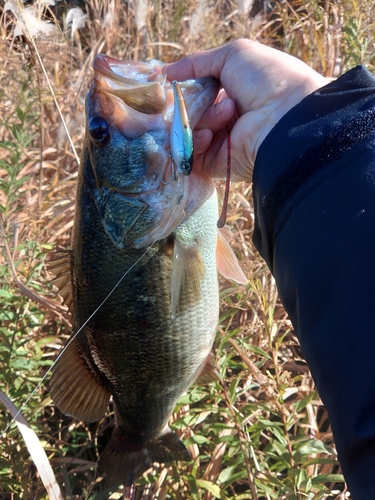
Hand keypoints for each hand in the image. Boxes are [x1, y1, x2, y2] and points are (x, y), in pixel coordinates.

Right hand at [164, 39, 328, 181]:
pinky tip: (211, 133)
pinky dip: (195, 141)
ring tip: (227, 113)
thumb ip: (196, 62)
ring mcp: (218, 143)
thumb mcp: (232, 56)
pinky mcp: (215, 164)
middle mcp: (223, 119)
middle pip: (186, 113)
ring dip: (202, 118)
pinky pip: (189, 154)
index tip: (171, 83)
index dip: (182, 88)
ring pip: (186, 132)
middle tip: (202, 98)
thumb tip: (165, 72)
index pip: (194, 92)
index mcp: (229, 94)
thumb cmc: (266, 80)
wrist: (286, 116)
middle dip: (188, 104)